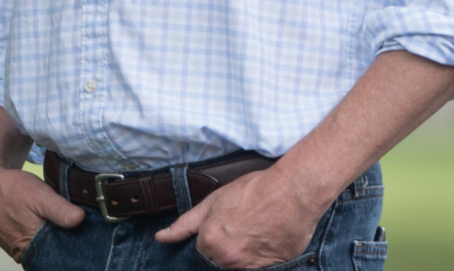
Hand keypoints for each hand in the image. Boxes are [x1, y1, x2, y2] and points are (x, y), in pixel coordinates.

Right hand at [0, 160, 84, 262]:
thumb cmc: (10, 190)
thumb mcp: (38, 195)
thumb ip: (59, 209)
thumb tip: (80, 219)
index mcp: (31, 247)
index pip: (63, 256)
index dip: (78, 246)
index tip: (90, 235)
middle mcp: (25, 255)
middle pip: (55, 254)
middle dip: (69, 242)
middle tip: (82, 226)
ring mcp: (19, 251)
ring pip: (46, 250)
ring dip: (58, 239)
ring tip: (68, 224)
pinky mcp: (16, 245)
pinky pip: (37, 245)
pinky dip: (46, 236)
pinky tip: (53, 224)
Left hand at [154, 166, 323, 268]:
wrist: (292, 192)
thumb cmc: (254, 190)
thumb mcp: (214, 201)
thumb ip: (185, 224)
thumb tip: (161, 238)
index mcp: (210, 243)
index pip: (199, 258)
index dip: (208, 247)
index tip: (219, 238)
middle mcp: (227, 260)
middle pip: (216, 267)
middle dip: (222, 257)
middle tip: (238, 237)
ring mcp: (250, 268)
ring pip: (235, 270)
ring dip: (239, 260)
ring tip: (251, 240)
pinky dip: (256, 264)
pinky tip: (262, 246)